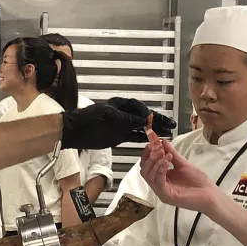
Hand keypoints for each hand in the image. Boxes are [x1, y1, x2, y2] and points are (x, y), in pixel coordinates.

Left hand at [61, 97, 176, 149]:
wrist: (75, 132)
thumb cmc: (90, 120)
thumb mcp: (111, 117)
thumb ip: (129, 119)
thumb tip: (145, 119)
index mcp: (120, 104)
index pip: (139, 106)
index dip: (148, 112)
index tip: (154, 119)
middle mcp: (123, 114)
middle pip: (143, 116)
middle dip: (157, 120)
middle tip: (171, 125)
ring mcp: (121, 126)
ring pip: (141, 127)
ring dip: (153, 130)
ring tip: (168, 133)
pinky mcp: (118, 136)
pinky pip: (134, 136)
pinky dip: (143, 138)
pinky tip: (154, 140)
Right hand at [140, 134, 219, 214]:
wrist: (211, 195)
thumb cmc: (199, 183)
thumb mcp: (183, 164)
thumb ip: (172, 153)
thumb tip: (163, 142)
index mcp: (162, 178)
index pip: (147, 166)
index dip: (147, 154)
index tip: (151, 144)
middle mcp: (159, 186)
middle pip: (144, 171)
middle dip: (149, 157)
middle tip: (157, 148)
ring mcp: (162, 192)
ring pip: (149, 176)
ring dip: (155, 162)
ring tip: (165, 154)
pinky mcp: (167, 196)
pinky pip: (158, 182)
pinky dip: (161, 170)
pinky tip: (166, 162)